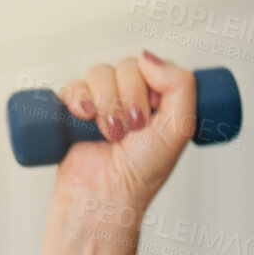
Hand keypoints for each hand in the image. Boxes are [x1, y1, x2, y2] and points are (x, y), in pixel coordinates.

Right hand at [53, 52, 198, 210]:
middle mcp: (129, 97)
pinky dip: (78, 98)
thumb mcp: (179, 128)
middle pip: (127, 66)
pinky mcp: (72, 110)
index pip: (153, 66)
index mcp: (157, 99)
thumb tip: (147, 57)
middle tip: (132, 130)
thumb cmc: (143, 172)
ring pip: (100, 72)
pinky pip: (73, 85)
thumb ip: (181, 86)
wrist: (105, 196)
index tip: (152, 115)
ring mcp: (100, 102)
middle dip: (130, 98)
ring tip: (110, 134)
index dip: (152, 85)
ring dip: (107, 103)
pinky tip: (85, 117)